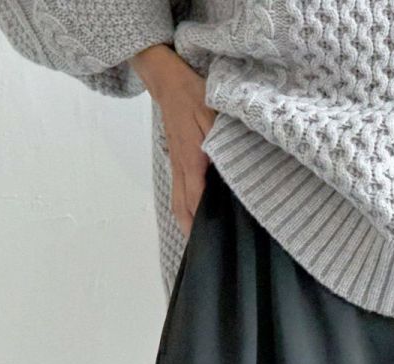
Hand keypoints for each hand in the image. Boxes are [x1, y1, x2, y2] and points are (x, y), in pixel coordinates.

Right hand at [132, 43, 215, 235]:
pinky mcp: (176, 162)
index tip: (213, 238)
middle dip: (192, 230)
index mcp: (191, 159)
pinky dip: (185, 209)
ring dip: (186, 222)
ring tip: (199, 241)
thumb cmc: (192, 95)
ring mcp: (175, 166)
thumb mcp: (211, 113)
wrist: (167, 82)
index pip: (196, 198)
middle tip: (206, 251)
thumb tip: (226, 166)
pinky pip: (178, 192)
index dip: (203, 219)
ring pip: (178, 203)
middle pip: (182, 208)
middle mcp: (180, 168)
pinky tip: (195, 216)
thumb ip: (219, 140)